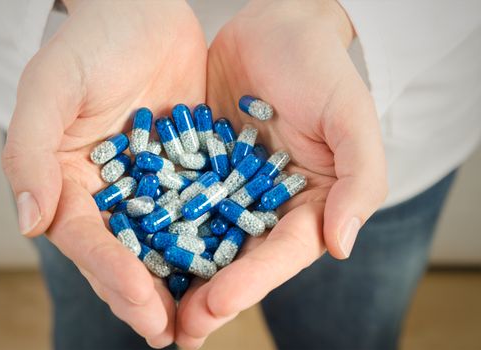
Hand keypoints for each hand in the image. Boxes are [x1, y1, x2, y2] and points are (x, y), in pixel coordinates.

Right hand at [2, 0, 206, 346]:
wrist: (139, 11)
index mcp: (72, 185)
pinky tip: (237, 261)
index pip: (91, 241)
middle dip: (149, 295)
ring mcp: (155, 184)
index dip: (113, 276)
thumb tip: (29, 221)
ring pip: (168, 240)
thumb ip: (31, 152)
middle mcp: (114, 194)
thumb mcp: (50, 88)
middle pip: (129, 253)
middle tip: (175, 334)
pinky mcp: (190, 167)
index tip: (143, 307)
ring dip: (185, 280)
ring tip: (206, 318)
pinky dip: (216, 234)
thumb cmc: (89, 44)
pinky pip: (204, 205)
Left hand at [175, 0, 386, 346]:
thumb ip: (359, 181)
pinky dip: (155, 226)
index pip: (281, 253)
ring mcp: (228, 189)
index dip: (251, 283)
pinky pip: (175, 200)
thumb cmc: (322, 70)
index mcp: (307, 204)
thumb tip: (341, 245)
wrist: (276, 27)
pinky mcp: (196, 168)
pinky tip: (131, 249)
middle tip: (179, 330)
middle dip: (210, 296)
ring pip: (202, 239)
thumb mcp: (352, 119)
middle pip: (239, 259)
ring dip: (177, 274)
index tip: (216, 304)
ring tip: (147, 306)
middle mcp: (265, 206)